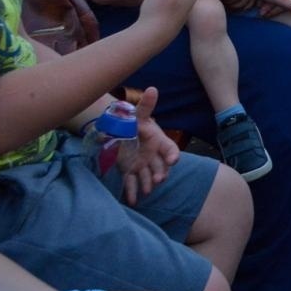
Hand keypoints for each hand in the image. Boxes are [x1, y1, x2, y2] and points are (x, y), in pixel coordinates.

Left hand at [116, 87, 179, 204]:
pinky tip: (132, 201)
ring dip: (148, 184)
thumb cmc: (131, 122)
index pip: (170, 150)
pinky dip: (132, 192)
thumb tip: (153, 88)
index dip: (173, 155)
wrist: (117, 131)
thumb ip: (146, 105)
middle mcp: (152, 155)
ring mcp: (142, 164)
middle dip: (161, 174)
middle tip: (158, 180)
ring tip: (146, 191)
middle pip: (161, 166)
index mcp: (157, 141)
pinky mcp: (130, 171)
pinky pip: (132, 183)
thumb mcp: (138, 115)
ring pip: (148, 176)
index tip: (173, 162)